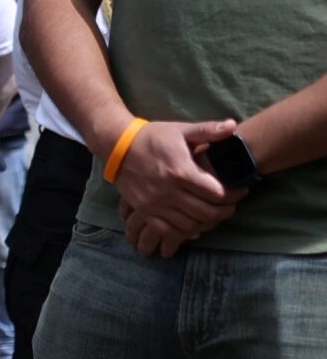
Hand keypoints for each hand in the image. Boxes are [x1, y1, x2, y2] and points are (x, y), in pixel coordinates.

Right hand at [111, 119, 241, 257]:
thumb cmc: (154, 138)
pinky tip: (193, 226)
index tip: (241, 190)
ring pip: (189, 225)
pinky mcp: (144, 211)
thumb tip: (233, 126)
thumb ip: (209, 130)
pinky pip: (168, 230)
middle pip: (206, 212)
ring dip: (206, 223)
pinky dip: (184, 232)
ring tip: (215, 215)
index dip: (233, 194)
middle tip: (231, 206)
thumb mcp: (181, 131)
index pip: (216, 193)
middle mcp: (168, 191)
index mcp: (181, 171)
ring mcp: (155, 204)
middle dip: (224, 212)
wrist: (118, 148)